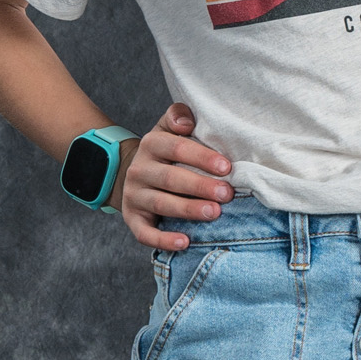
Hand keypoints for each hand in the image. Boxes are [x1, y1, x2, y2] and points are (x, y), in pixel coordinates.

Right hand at [116, 102, 234, 248]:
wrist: (136, 175)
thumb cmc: (166, 153)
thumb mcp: (169, 129)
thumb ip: (179, 116)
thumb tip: (188, 122)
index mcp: (152, 144)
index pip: (177, 147)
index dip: (202, 157)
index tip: (227, 167)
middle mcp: (140, 170)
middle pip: (171, 178)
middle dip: (201, 186)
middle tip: (227, 194)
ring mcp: (134, 195)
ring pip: (161, 204)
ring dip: (188, 210)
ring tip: (214, 213)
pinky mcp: (133, 219)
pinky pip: (145, 233)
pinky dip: (163, 240)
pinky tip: (184, 242)